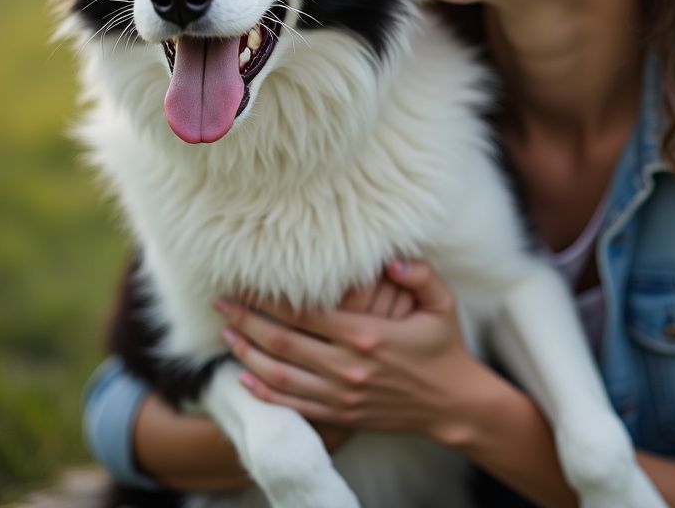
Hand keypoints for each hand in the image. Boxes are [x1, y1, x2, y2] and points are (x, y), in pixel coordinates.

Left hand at [214, 260, 482, 442]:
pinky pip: (294, 405)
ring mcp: (342, 395)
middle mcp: (349, 367)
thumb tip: (392, 259)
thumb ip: (420, 276)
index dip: (272, 299)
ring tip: (226, 334)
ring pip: (281, 375)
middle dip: (247, 321)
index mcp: (368, 335)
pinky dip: (265, 392)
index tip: (248, 283)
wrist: (452, 403)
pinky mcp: (342, 415)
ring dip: (248, 353)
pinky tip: (245, 377)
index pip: (306, 314)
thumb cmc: (444, 347)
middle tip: (221, 303)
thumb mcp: (442, 304)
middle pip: (283, 342)